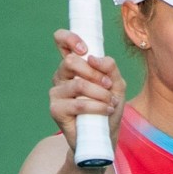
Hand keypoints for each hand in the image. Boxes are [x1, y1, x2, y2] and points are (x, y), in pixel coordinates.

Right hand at [49, 30, 125, 150]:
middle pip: (71, 61)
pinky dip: (98, 107)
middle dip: (95, 73)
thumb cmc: (108, 106)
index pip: (61, 41)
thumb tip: (93, 58)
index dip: (70, 38)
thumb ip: (110, 67)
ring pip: (78, 84)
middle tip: (108, 85)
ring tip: (110, 102)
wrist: (104, 134)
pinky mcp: (56, 110)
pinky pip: (79, 104)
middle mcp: (61, 76)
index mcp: (74, 65)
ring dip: (101, 93)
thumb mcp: (117, 83)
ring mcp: (56, 93)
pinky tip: (106, 110)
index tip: (85, 49)